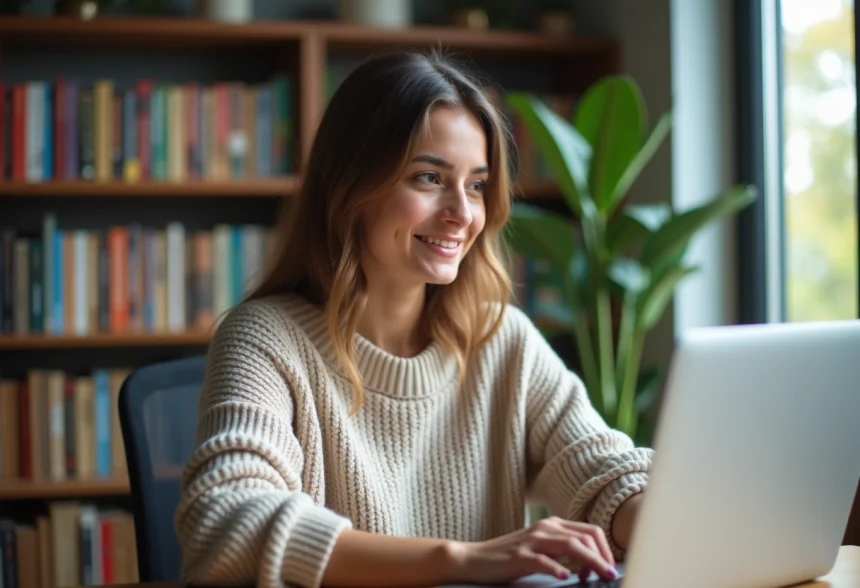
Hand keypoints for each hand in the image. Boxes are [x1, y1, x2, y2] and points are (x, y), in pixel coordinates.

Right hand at [445, 516, 619, 584]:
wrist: (475, 558)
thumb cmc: (509, 556)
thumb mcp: (539, 546)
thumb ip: (562, 549)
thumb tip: (590, 563)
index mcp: (552, 524)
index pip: (590, 531)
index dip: (605, 549)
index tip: (610, 567)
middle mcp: (545, 527)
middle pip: (586, 537)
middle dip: (604, 557)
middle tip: (611, 575)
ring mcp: (532, 540)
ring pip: (571, 546)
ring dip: (591, 562)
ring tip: (600, 577)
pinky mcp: (520, 556)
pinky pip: (544, 560)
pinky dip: (557, 568)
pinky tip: (565, 577)